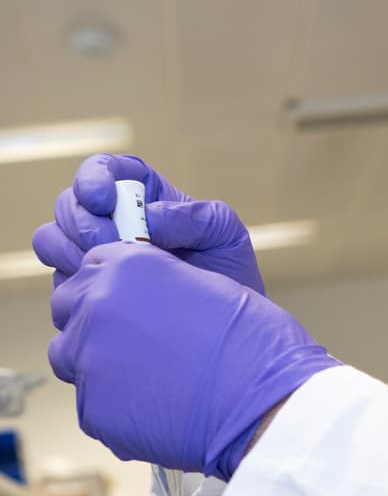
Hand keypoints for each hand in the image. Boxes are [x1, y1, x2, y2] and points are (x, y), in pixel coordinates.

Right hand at [32, 153, 264, 293]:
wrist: (224, 325)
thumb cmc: (228, 272)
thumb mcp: (224, 234)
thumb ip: (195, 216)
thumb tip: (149, 219)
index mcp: (140, 194)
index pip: (102, 170)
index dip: (92, 178)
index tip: (102, 200)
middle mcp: (109, 220)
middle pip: (68, 205)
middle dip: (84, 224)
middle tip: (114, 247)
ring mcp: (92, 254)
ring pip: (51, 240)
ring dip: (72, 253)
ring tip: (112, 274)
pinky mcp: (85, 287)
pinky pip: (59, 281)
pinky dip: (74, 286)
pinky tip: (106, 298)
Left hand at [49, 243, 337, 478]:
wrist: (269, 408)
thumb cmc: (256, 347)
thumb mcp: (209, 289)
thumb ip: (160, 287)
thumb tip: (138, 303)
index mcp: (128, 266)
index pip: (91, 267)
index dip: (115, 289)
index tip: (136, 308)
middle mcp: (97, 305)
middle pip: (70, 308)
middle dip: (98, 322)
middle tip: (141, 345)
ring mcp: (89, 359)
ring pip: (70, 355)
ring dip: (100, 363)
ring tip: (149, 379)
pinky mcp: (93, 409)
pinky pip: (91, 404)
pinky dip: (117, 407)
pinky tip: (158, 409)